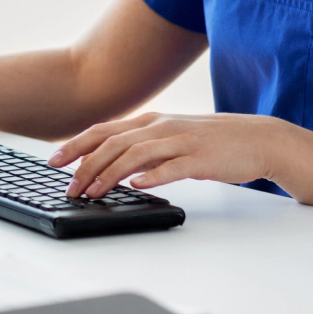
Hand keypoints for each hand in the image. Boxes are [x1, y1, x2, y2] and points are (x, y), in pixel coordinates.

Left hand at [47, 110, 308, 197]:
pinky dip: (152, 176)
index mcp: (152, 121)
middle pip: (113, 142)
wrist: (259, 139)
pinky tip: (136, 186)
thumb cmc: (213, 141)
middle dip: (84, 163)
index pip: (104, 130)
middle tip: (67, 185)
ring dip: (109, 174)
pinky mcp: (201, 158)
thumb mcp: (173, 137)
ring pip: (136, 155)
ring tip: (91, 192)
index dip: (76, 144)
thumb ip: (144, 147)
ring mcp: (181, 141)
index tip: (54, 160)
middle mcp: (162, 127)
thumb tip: (113, 165)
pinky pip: (172, 167)